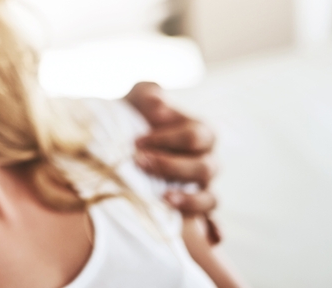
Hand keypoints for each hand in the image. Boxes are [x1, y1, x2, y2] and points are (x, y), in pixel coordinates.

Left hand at [124, 81, 219, 235]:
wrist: (118, 140)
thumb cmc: (135, 116)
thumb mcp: (138, 98)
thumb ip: (149, 93)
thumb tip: (157, 102)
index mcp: (200, 133)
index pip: (197, 136)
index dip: (169, 138)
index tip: (137, 141)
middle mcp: (205, 162)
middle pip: (205, 168)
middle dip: (171, 166)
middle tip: (139, 161)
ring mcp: (201, 189)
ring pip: (211, 199)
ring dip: (190, 201)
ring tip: (164, 198)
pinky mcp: (191, 211)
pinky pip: (212, 227)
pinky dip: (213, 232)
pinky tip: (207, 238)